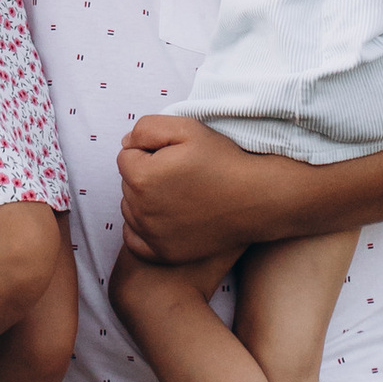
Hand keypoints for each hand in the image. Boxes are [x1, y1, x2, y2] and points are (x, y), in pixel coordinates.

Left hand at [117, 112, 317, 260]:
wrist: (256, 198)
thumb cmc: (223, 161)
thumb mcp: (186, 128)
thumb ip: (146, 128)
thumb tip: (126, 143)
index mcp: (141, 177)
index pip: (126, 156)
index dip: (150, 151)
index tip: (176, 156)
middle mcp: (140, 210)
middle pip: (127, 184)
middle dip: (146, 175)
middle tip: (182, 174)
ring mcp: (152, 236)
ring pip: (131, 209)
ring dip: (145, 200)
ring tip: (180, 194)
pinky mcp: (163, 254)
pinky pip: (135, 239)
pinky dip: (144, 228)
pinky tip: (167, 217)